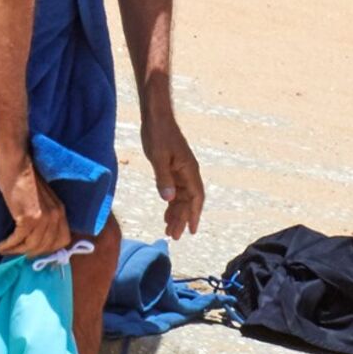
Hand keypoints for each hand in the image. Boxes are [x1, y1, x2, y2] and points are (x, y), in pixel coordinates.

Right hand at [0, 159, 70, 256]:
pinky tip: (0, 246)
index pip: (63, 240)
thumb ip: (45, 215)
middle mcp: (55, 216)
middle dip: (31, 252)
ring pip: (32, 246)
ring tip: (5, 249)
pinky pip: (18, 240)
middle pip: (45, 246)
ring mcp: (43, 218)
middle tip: (17, 252)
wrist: (17, 166)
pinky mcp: (28, 219)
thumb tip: (38, 236)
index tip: (35, 250)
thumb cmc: (26, 179)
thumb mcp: (44, 199)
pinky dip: (8, 246)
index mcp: (61, 210)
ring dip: (17, 251)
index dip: (49, 249)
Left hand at [142, 116, 203, 239]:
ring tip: (169, 230)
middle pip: (188, 200)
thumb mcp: (158, 157)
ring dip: (176, 213)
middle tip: (174, 236)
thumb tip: (169, 199)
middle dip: (182, 219)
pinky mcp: (172, 168)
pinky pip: (174, 190)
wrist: (156, 117)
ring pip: (181, 197)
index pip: (196, 197)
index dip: (194, 214)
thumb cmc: (158, 134)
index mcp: (188, 169)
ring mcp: (180, 170)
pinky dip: (171, 202)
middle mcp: (188, 172)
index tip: (191, 231)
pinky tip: (166, 212)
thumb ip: (163, 178)